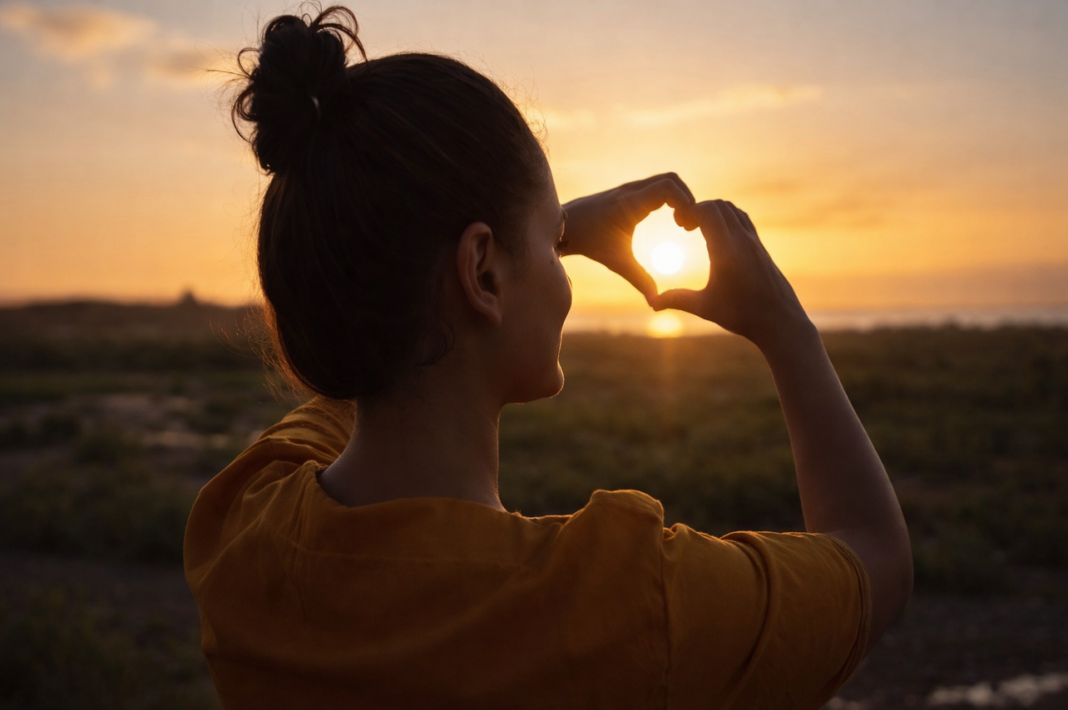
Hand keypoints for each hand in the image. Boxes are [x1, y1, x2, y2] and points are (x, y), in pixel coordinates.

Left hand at [561, 173, 697, 306]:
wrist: (564, 227)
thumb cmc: (589, 243)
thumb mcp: (617, 262)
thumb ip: (639, 279)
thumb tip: (656, 302)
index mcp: (630, 204)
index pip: (667, 186)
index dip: (685, 201)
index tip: (685, 225)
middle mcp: (630, 191)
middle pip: (671, 179)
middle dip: (686, 198)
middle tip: (687, 224)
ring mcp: (629, 188)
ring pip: (664, 180)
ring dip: (678, 197)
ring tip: (680, 223)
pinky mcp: (628, 191)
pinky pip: (656, 185)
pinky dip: (669, 197)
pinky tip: (670, 218)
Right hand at [652, 200, 812, 350]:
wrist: (780, 322)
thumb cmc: (742, 315)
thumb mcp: (705, 307)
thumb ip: (677, 300)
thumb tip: (652, 303)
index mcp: (727, 251)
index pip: (709, 211)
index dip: (690, 210)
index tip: (680, 225)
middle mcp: (743, 241)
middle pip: (720, 205)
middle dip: (700, 208)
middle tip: (686, 226)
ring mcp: (755, 243)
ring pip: (734, 210)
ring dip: (715, 212)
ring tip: (700, 230)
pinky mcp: (761, 249)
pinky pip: (744, 221)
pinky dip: (728, 219)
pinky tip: (718, 239)